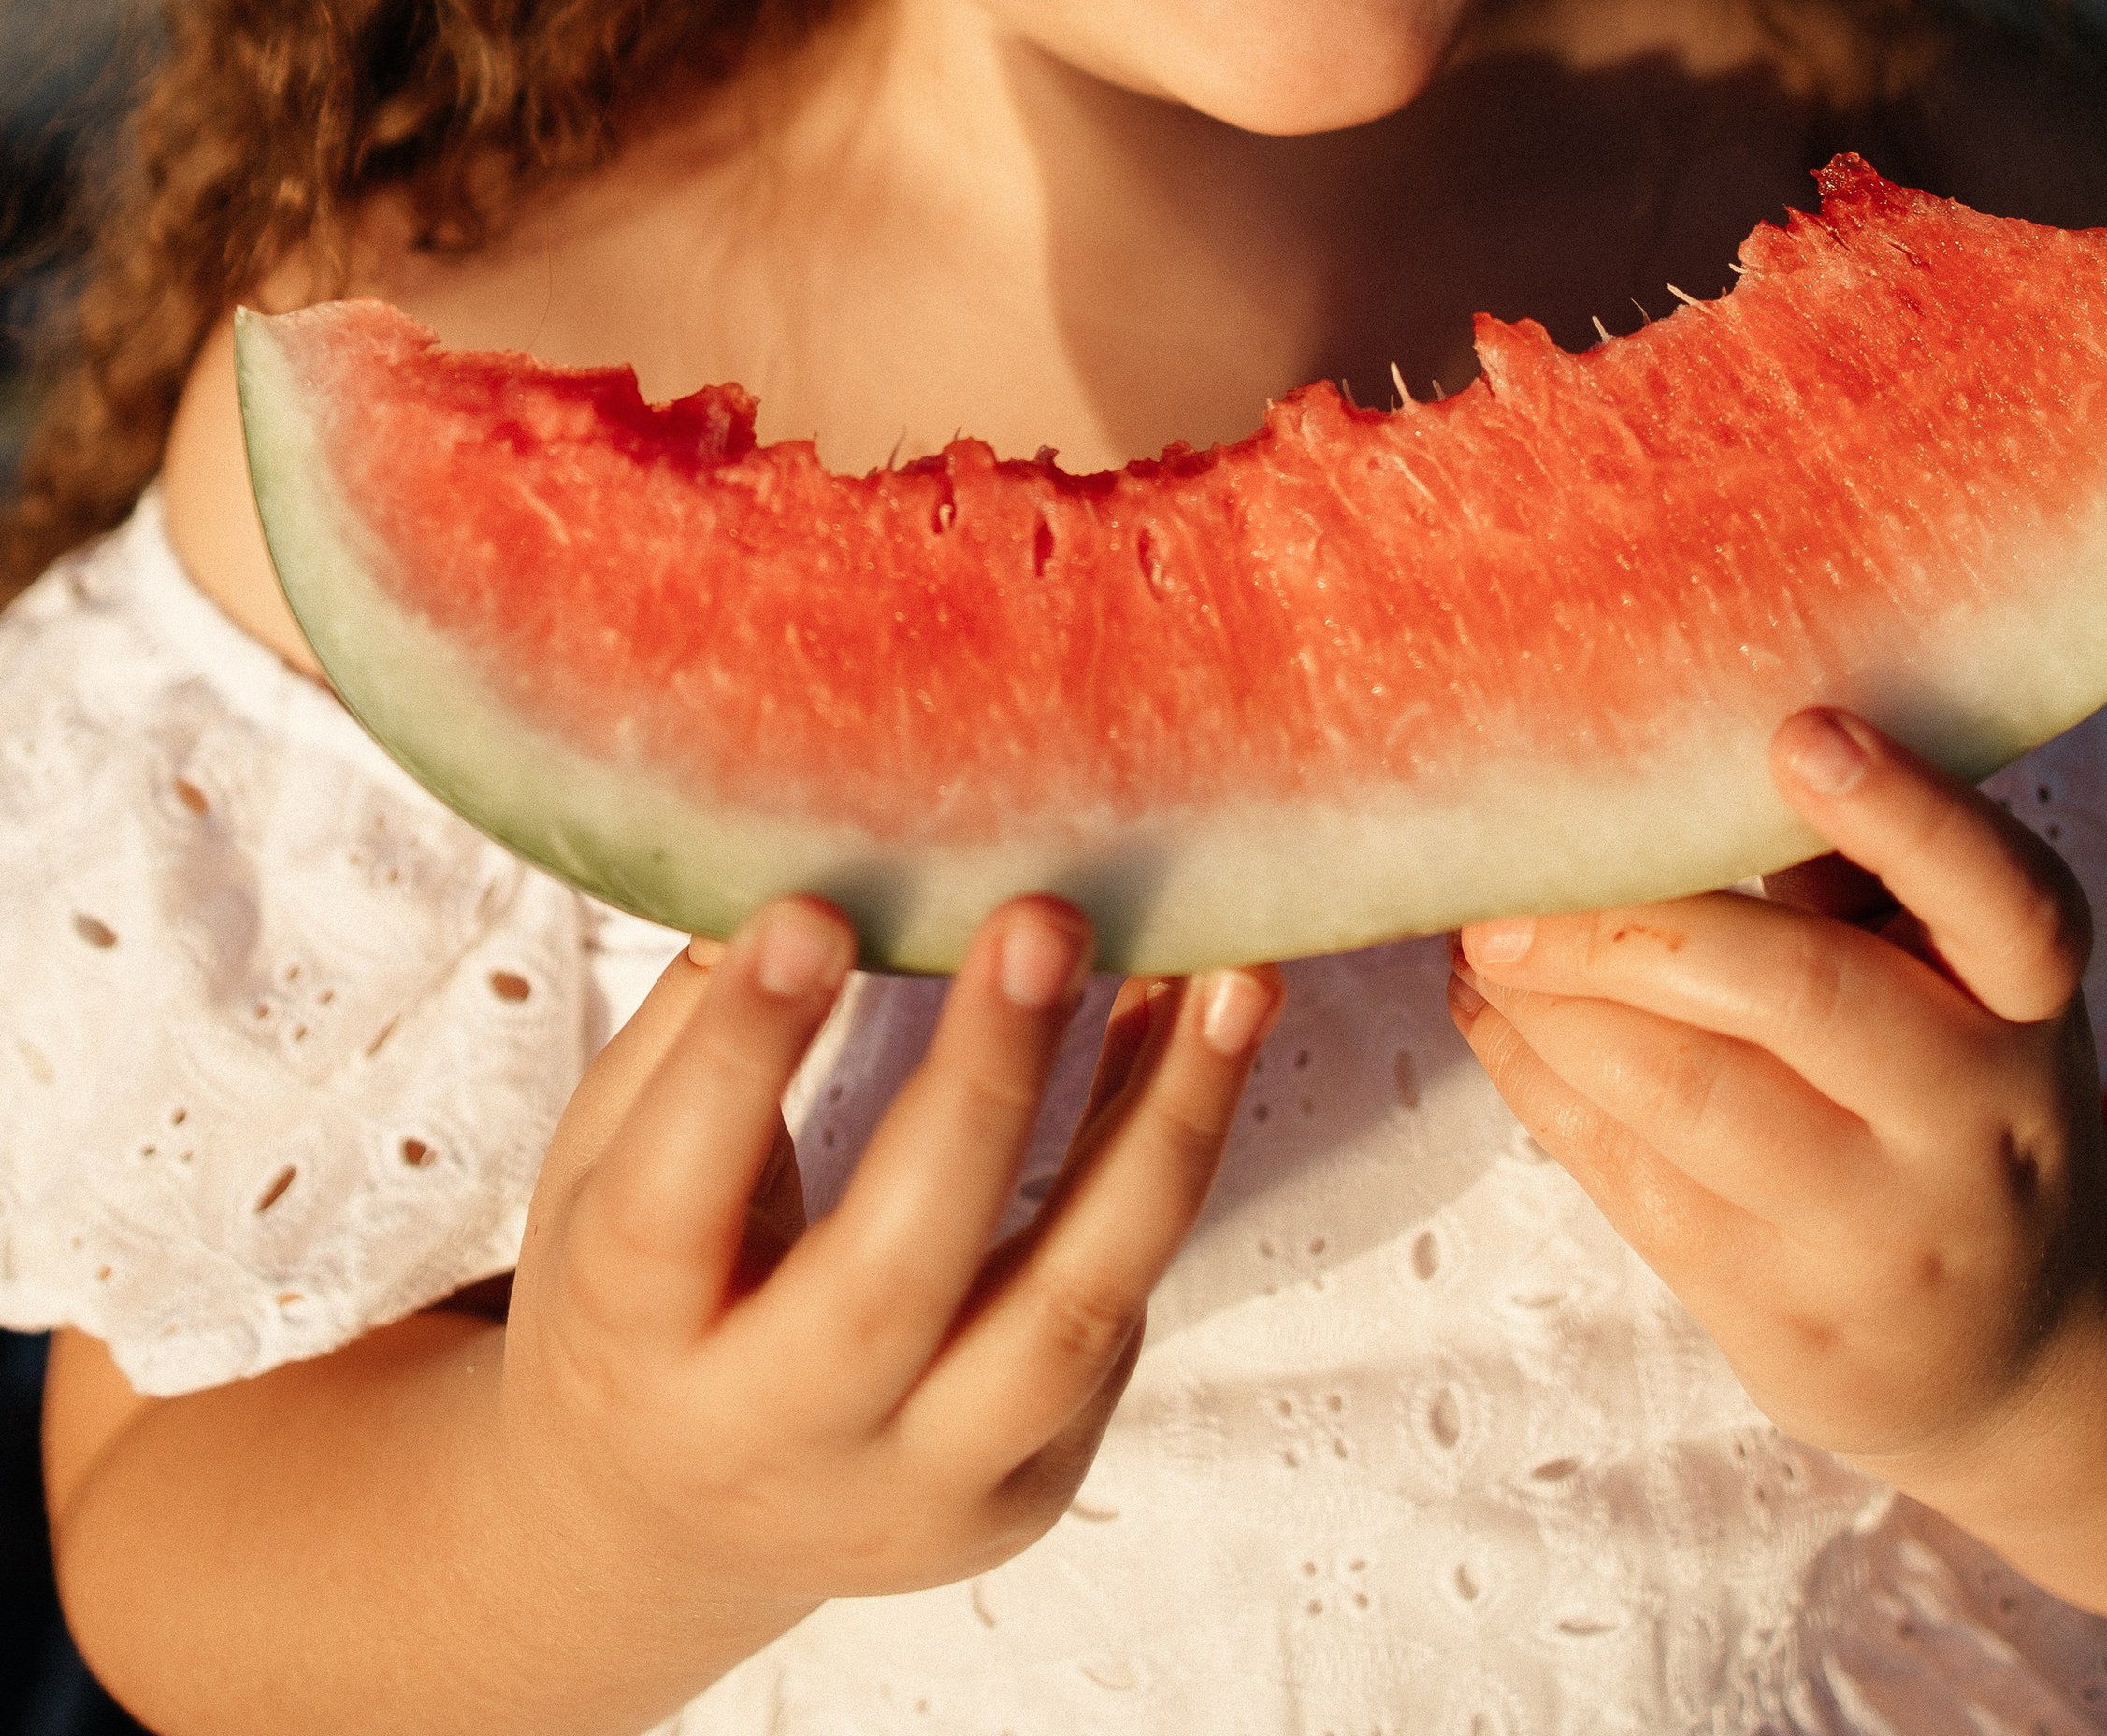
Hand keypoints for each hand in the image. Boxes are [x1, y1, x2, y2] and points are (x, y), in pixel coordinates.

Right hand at [497, 896, 1280, 1667]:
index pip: (673, 1205)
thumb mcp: (599, 1173)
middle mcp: (771, 1439)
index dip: (741, 1057)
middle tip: (1045, 920)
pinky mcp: (1027, 1488)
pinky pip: (1117, 1313)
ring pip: (1067, 1318)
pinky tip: (1206, 1027)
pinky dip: (1168, 1159)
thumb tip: (785, 853)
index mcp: (629, 1340)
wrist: (672, 1526)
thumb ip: (685, 1035)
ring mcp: (917, 1486)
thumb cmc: (641, 1294)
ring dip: (1165, 1130)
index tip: (813, 911)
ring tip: (1233, 979)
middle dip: (984, 1088)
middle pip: (891, 1278)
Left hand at [1447, 710, 2103, 1485]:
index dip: (1907, 814)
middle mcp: (1977, 1120)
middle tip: (1515, 877)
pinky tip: (1490, 1013)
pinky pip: (1628, 1180)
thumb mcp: (1951, 971)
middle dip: (1631, 923)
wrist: (2006, 1339)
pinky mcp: (1784, 1319)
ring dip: (1552, 1004)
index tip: (1799, 730)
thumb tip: (1667, 728)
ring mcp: (1882, 1233)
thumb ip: (1853, 861)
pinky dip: (1537, 1078)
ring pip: (1686, 1098)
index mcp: (2029, 1001)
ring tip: (1482, 935)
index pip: (2005, 901)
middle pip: (1802, 993)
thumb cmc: (1939, 1079)